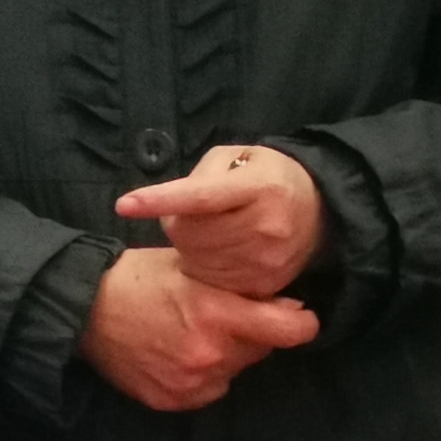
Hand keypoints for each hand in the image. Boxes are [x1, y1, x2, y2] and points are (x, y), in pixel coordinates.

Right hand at [79, 246, 319, 410]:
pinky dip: (200, 376)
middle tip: (220, 317)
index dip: (300, 323)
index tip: (297, 317)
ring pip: (233, 371)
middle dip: (250, 333)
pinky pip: (206, 390)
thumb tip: (285, 306)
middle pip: (260, 349)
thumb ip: (234, 288)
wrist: (78, 310)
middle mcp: (209, 354)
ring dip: (224, 356)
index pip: (289, 331)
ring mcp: (189, 382)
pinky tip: (174, 355)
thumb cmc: (134, 279)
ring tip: (189, 335)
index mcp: (216, 314)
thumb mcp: (187, 266)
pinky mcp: (170, 400)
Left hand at [116, 143, 324, 296]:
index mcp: (258, 186)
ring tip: (215, 227)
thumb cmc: (263, 176)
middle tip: (198, 211)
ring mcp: (268, 259)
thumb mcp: (235, 158)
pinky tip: (221, 250)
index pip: (201, 196)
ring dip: (190, 245)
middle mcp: (266, 225)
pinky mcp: (266, 283)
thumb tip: (169, 203)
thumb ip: (200, 175)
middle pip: (190, 233)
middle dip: (178, 222)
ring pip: (196, 259)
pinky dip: (204, 265)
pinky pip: (212, 280)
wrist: (317, 208)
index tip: (123, 204)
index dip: (160, 200)